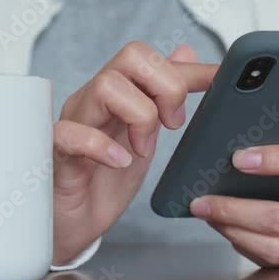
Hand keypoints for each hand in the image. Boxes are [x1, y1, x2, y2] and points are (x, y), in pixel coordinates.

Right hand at [51, 42, 217, 264]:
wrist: (74, 225)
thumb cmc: (103, 182)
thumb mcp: (145, 136)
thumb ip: (161, 97)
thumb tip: (186, 53)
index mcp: (116, 94)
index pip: (152, 60)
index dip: (188, 69)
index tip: (220, 79)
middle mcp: (94, 100)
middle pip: (131, 56)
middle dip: (165, 87)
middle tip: (172, 125)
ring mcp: (75, 122)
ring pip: (106, 86)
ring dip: (139, 116)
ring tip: (144, 150)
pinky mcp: (58, 153)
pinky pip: (72, 133)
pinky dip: (102, 146)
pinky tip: (121, 162)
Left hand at [190, 145, 278, 265]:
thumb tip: (241, 156)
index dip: (277, 160)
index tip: (239, 158)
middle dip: (235, 210)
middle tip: (203, 201)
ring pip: (275, 248)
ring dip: (233, 231)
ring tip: (209, 215)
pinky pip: (273, 260)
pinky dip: (244, 244)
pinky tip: (227, 228)